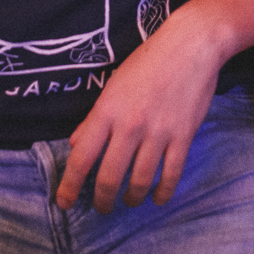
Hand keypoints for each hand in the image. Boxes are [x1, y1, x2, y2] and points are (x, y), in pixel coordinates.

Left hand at [58, 13, 225, 213]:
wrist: (190, 45)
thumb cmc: (149, 62)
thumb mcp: (113, 86)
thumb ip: (94, 118)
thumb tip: (76, 144)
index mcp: (107, 111)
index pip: (81, 158)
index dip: (69, 186)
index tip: (63, 203)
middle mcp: (129, 125)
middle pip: (109, 177)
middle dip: (101, 200)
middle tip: (101, 208)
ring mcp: (158, 132)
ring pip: (139, 180)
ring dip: (131, 198)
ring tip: (129, 201)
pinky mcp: (183, 136)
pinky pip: (170, 174)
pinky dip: (163, 191)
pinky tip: (157, 197)